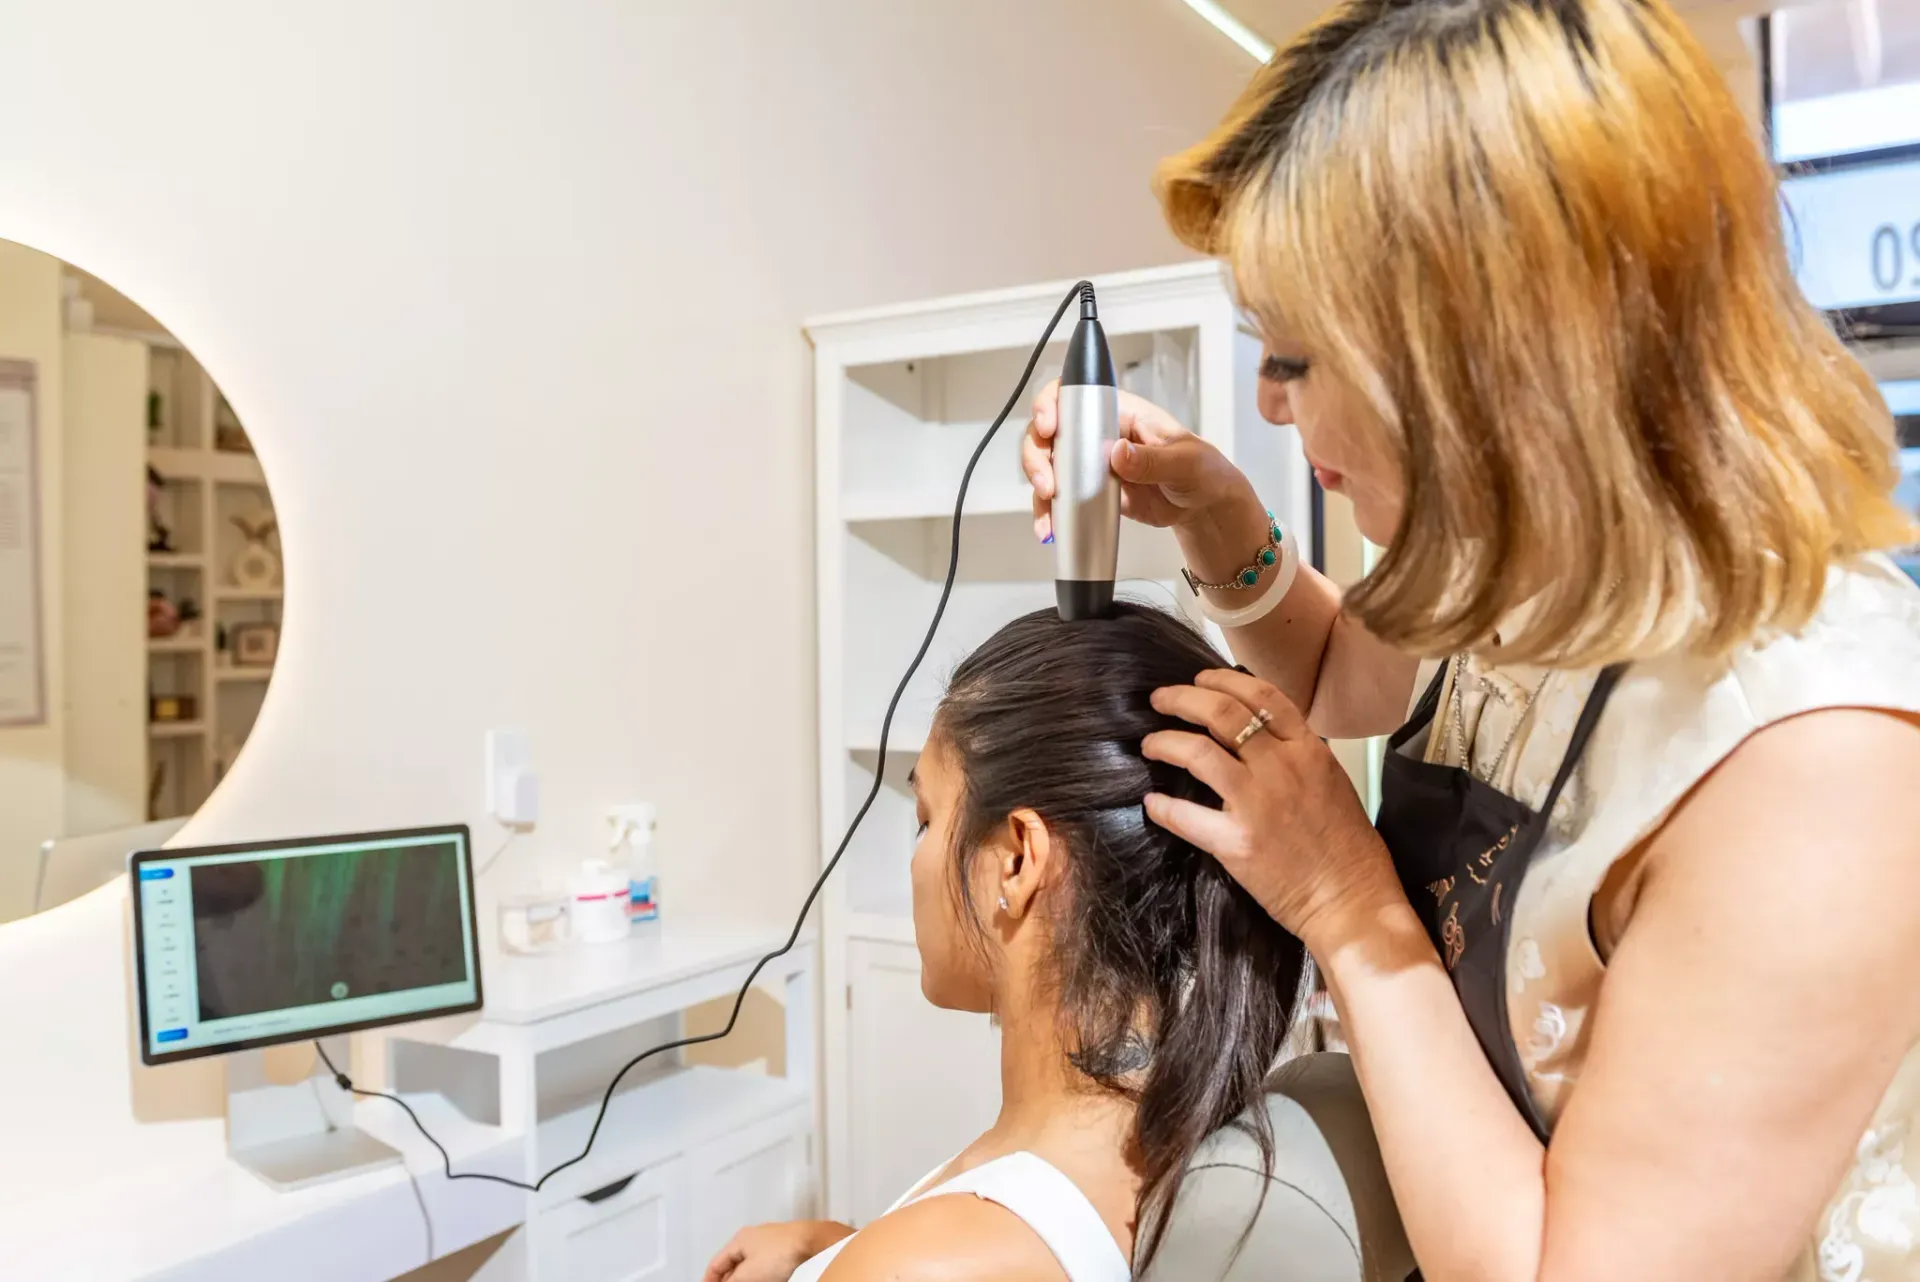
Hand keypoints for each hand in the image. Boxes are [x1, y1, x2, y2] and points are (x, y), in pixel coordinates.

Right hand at [702, 1221, 852, 1281]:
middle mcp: (756, 1240)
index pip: (717, 1263)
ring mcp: (773, 1246)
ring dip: (747, 1280)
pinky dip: (762, 1278)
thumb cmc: (784, 1251)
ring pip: (753, 1269)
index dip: (710, 1279)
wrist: (816, 1246)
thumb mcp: (748, 1274)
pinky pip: (769, 1269)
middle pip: (735, 1266)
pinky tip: (767, 1281)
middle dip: (730, 1280)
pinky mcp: (788, 1254)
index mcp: (741, 1239)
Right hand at [1022, 378, 1254, 541]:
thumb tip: (1118, 453)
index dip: (1051, 404)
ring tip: (1048, 514)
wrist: (1204, 508)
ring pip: (1048, 465)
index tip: (1048, 427)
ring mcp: (1091, 463)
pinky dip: (1050, 512)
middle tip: (1048, 484)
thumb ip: (1152, 459)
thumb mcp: (1186, 462)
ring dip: (1039, 487)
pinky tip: (1050, 528)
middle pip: (1050, 432)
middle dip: (1038, 456)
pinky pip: (1059, 497)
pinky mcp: (1090, 491)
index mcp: (1121, 412)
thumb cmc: (1203, 471)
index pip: (1075, 394)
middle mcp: (1099, 433)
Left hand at [1142, 668, 1404, 947]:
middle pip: (1222, 713)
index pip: (1261, 696)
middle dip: (1182, 699)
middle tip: (1160, 700)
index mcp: (1308, 750)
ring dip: (1165, 743)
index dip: (1222, 681)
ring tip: (1150, 744)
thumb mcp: (1331, 781)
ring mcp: (1257, 804)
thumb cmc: (1347, 846)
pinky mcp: (1236, 843)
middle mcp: (1282, 768)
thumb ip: (1295, 754)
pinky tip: (1152, 802)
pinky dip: (1163, 806)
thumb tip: (1258, 735)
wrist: (1351, 900)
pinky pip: (1186, 816)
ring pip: (1198, 752)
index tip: (1199, 680)